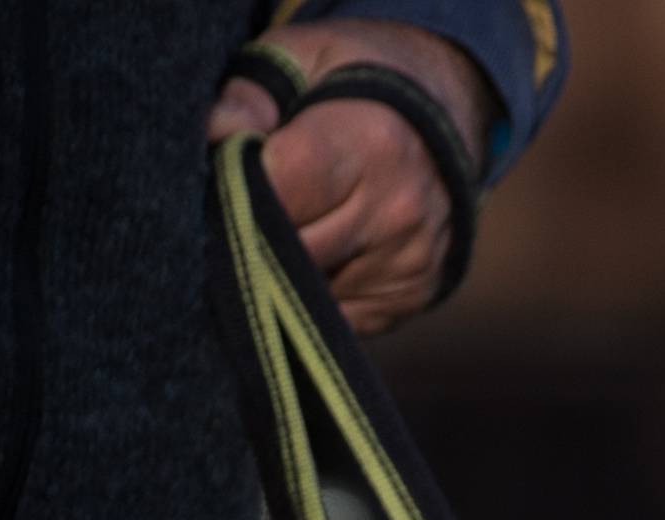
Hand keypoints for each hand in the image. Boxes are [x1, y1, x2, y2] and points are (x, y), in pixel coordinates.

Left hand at [207, 20, 494, 332]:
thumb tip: (217, 133)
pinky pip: (341, 317)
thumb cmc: (359, 81)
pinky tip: (327, 251)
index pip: (277, 194)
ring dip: (289, 272)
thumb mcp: (306, 56)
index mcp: (369, 143)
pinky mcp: (412, 297)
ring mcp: (409, 263)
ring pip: (312, 296)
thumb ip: (255, 92)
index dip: (240, 191)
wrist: (446, 115)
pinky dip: (321, 294)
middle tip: (249, 209)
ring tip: (294, 225)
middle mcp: (396, 211)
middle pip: (292, 254)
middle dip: (260, 236)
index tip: (230, 178)